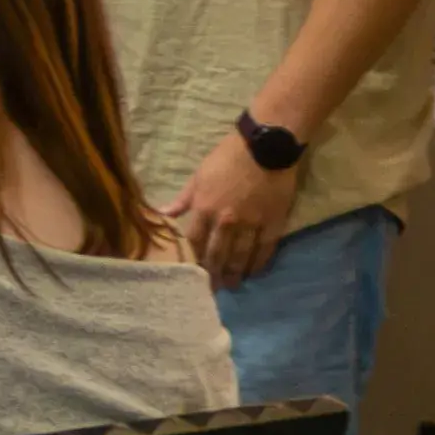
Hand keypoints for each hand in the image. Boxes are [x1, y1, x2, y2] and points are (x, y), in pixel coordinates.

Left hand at [175, 129, 300, 281]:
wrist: (266, 146)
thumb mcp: (199, 176)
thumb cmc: (227, 157)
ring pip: (240, 256)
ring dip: (235, 273)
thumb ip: (182, 200)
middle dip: (213, 274)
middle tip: (212, 289)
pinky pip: (264, 249)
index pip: (194, 243)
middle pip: (217, 255)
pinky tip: (254, 272)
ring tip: (232, 285)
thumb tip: (161, 214)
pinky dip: (259, 263)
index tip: (190, 275)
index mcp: (205, 209)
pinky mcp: (273, 222)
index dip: (192, 261)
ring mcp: (251, 224)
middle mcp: (226, 221)